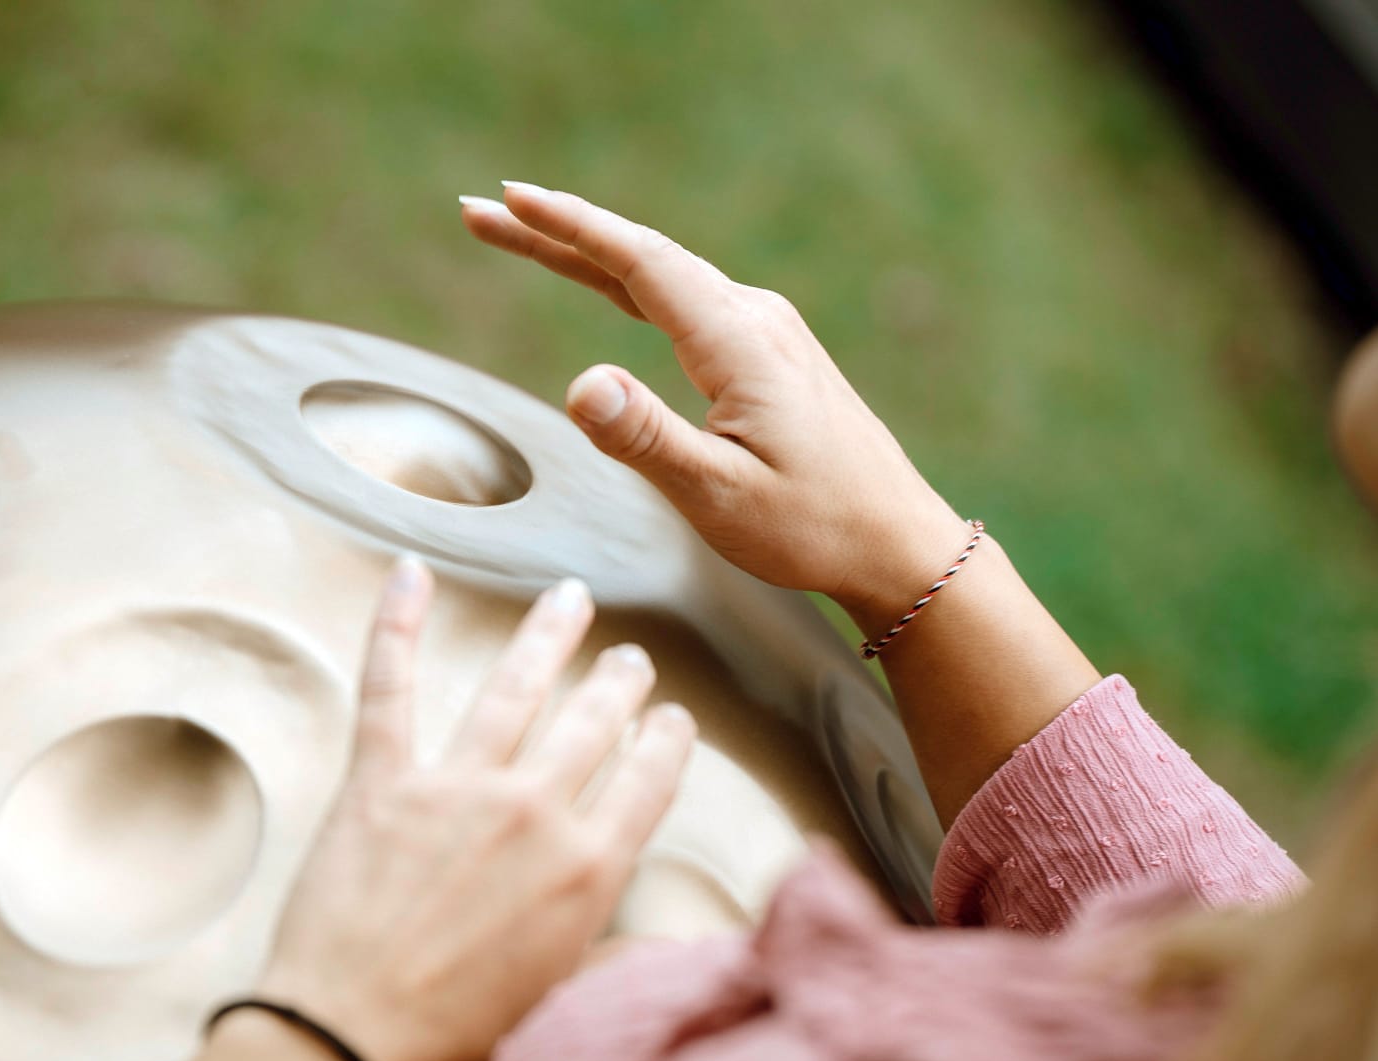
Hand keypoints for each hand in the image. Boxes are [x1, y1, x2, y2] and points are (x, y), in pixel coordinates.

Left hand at [255, 558, 695, 1060]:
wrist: (355, 1042)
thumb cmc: (459, 1039)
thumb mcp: (564, 999)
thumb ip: (619, 954)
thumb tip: (673, 949)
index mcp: (588, 866)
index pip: (648, 780)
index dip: (667, 742)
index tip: (674, 718)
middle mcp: (533, 811)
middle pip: (591, 725)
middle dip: (616, 685)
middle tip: (628, 658)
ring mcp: (456, 787)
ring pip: (514, 689)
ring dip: (548, 638)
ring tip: (570, 600)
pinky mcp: (381, 781)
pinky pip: (390, 687)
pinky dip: (395, 626)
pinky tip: (409, 573)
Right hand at [460, 183, 968, 623]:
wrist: (897, 542)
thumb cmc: (811, 527)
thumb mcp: (717, 496)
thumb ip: (645, 438)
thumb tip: (580, 383)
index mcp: (738, 342)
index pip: (638, 262)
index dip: (568, 228)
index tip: (508, 200)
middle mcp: (753, 319)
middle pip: (639, 256)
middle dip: (556, 231)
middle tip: (480, 210)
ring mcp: (765, 331)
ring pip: (660, 274)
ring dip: (587, 252)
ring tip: (523, 233)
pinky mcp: (769, 352)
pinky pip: (683, 299)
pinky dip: (629, 282)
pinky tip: (609, 282)